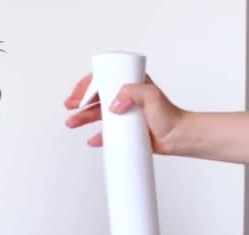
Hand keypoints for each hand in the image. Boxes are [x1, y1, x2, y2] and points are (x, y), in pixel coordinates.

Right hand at [64, 74, 185, 154]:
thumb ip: (134, 92)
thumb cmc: (170, 116)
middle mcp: (125, 97)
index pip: (103, 79)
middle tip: (69, 106)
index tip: (79, 96)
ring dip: (83, 117)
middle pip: (96, 96)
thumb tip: (113, 104)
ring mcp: (124, 113)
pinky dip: (97, 136)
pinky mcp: (126, 129)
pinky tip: (91, 140)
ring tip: (72, 123)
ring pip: (98, 113)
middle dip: (80, 101)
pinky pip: (107, 132)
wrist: (178, 137)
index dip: (87, 86)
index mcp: (130, 84)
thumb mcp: (151, 96)